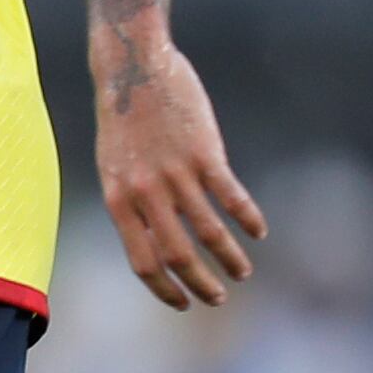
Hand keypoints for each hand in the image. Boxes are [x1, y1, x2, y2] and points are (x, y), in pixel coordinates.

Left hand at [92, 37, 263, 309]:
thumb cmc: (122, 119)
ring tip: (242, 272)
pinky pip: (231, 197)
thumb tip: (153, 240)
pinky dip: (248, 219)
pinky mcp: (204, 153)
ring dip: (230, 259)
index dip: (164, 289)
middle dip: (201, 284)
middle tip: (219, 299)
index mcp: (118, 199)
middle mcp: (146, 193)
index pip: (142, 262)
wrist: (132, 68)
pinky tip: (258, 231)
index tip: (183, 303)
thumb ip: (131, 203)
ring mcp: (176, 174)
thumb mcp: (113, 166)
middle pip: (178, 255)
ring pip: (210, 232)